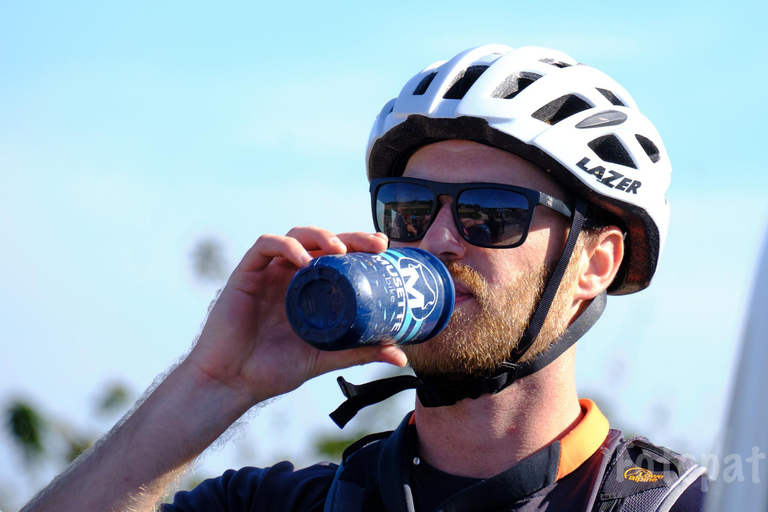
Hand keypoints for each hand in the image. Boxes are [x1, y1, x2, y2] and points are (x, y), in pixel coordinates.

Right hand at [184, 227, 406, 405]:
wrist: (232, 382)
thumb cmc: (275, 369)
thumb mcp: (326, 357)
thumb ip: (359, 351)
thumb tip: (401, 357)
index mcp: (311, 288)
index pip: (339, 257)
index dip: (361, 247)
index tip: (385, 249)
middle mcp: (291, 274)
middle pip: (323, 241)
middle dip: (351, 236)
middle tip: (375, 244)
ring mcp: (269, 271)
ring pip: (297, 235)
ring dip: (320, 236)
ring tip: (340, 251)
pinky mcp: (246, 272)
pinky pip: (265, 245)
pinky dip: (286, 247)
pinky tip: (303, 262)